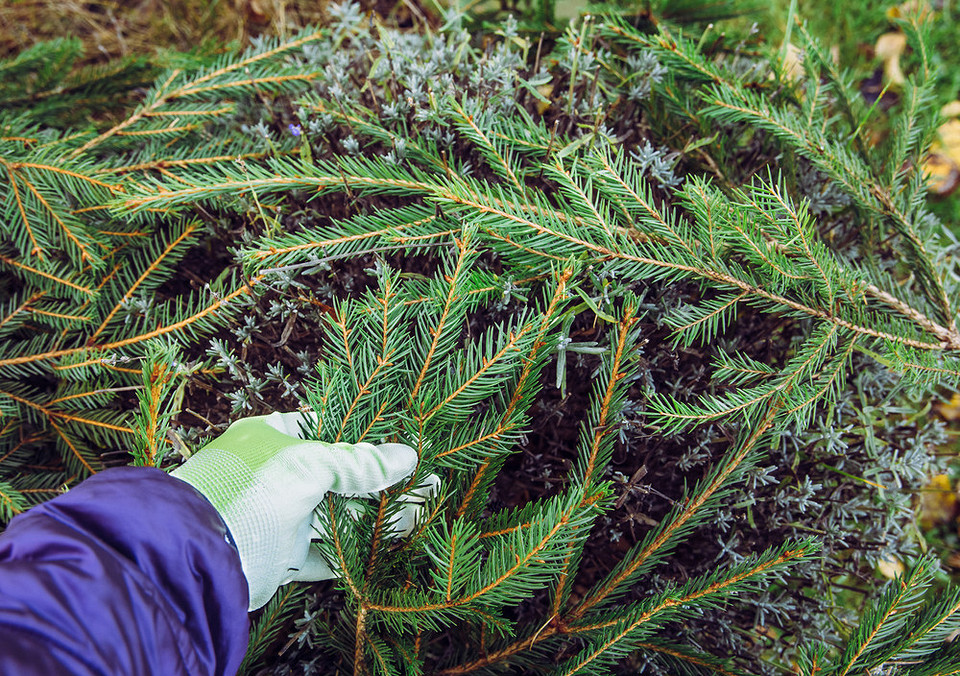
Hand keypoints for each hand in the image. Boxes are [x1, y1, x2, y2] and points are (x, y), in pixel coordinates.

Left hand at [171, 412, 417, 609]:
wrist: (199, 552)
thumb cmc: (250, 486)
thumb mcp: (309, 462)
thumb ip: (360, 462)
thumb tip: (408, 456)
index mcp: (272, 437)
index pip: (327, 429)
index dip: (366, 435)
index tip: (403, 440)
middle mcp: (275, 475)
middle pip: (340, 476)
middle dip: (382, 480)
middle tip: (427, 479)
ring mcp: (280, 516)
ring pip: (339, 515)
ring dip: (379, 515)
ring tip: (423, 509)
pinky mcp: (283, 555)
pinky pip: (329, 551)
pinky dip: (358, 550)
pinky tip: (393, 543)